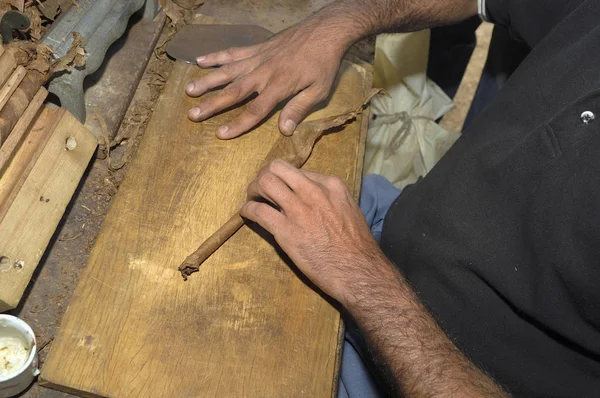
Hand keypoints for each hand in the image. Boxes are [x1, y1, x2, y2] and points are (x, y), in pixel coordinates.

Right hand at [185, 16, 353, 138]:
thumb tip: (284, 131)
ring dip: (207, 80)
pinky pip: (233, 52)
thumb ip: (299, 109)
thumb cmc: (324, 63)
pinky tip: (200, 60)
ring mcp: (258, 58)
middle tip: (192, 114)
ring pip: (228, 71)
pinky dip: (217, 56)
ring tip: (189, 90)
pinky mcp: (257, 47)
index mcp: (279, 86)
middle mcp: (263, 72)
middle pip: (233, 92)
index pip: (254, 110)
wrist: (324, 30)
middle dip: (212, 105)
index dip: (237, 124)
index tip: (220, 134)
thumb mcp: (319, 90)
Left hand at [240, 159, 386, 305]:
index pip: (297, 170)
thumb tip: (311, 198)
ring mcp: (298, 209)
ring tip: (252, 200)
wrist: (357, 271)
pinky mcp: (285, 230)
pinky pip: (258, 210)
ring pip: (265, 183)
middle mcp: (313, 191)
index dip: (284, 179)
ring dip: (253, 190)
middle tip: (260, 190)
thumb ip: (329, 198)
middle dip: (264, 176)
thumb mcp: (348, 209)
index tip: (280, 189)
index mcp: (331, 185)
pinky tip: (247, 214)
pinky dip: (247, 210)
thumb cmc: (357, 245)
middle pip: (277, 168)